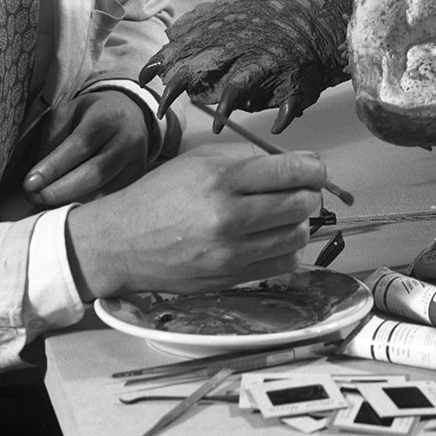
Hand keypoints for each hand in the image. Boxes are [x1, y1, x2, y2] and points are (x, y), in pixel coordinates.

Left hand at [21, 89, 154, 207]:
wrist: (129, 115)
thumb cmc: (89, 116)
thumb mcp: (67, 114)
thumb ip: (51, 140)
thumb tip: (36, 177)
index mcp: (108, 117)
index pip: (81, 144)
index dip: (54, 167)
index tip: (29, 183)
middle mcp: (128, 140)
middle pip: (96, 172)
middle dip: (60, 190)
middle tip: (33, 197)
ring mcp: (137, 162)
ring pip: (104, 190)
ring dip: (69, 200)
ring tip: (43, 202)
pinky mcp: (137, 180)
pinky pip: (109, 198)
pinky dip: (83, 204)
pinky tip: (64, 204)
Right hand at [64, 141, 327, 299]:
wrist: (121, 242)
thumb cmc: (160, 195)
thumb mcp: (198, 161)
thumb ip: (248, 158)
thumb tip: (298, 161)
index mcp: (221, 178)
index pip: (294, 170)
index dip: (314, 168)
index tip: (314, 169)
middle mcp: (229, 215)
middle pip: (302, 203)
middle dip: (309, 194)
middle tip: (300, 191)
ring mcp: (231, 251)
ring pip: (298, 234)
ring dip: (298, 222)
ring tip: (282, 215)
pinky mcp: (231, 277)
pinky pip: (284, 263)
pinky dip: (288, 249)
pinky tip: (273, 239)